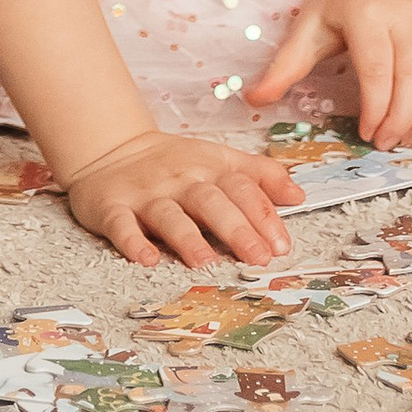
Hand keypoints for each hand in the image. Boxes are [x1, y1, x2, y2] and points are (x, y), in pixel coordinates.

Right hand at [61, 129, 298, 269]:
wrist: (112, 149)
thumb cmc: (175, 162)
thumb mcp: (219, 158)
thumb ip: (259, 174)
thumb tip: (298, 195)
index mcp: (209, 167)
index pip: (242, 187)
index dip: (264, 215)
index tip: (282, 245)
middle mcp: (181, 180)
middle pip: (212, 201)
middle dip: (237, 229)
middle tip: (259, 258)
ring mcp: (146, 194)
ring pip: (169, 215)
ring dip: (188, 238)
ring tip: (205, 262)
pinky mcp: (113, 208)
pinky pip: (122, 225)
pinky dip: (132, 243)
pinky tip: (145, 259)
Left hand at [251, 0, 411, 149]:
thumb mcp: (309, 24)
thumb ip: (285, 65)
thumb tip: (252, 99)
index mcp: (369, 12)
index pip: (378, 67)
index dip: (375, 106)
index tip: (365, 134)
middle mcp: (407, 15)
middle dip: (401, 119)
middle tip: (384, 144)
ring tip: (405, 140)